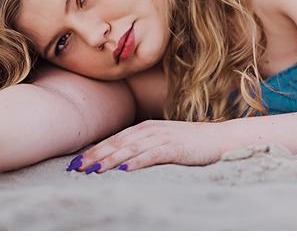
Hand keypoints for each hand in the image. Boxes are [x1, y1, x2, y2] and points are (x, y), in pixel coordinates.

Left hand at [69, 119, 225, 172]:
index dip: (94, 150)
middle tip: (75, 167)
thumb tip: (122, 161)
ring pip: (131, 149)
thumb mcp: (164, 142)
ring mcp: (163, 137)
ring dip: (110, 159)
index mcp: (146, 127)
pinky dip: (137, 162)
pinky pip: (152, 155)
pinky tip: (124, 170)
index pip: (114, 139)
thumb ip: (144, 147)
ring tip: (93, 170)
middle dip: (95, 155)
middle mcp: (151, 129)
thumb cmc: (191, 143)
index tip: (75, 162)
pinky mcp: (175, 147)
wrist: (220, 138)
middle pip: (118, 143)